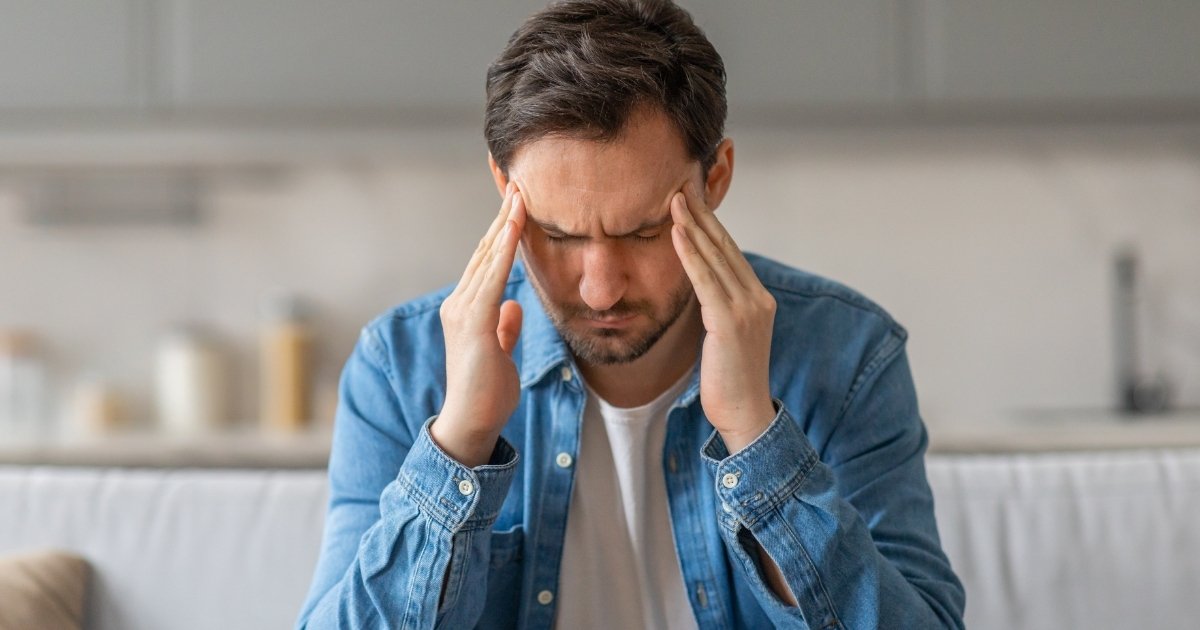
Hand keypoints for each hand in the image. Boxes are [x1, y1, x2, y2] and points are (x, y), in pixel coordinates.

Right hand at [432, 183, 525, 466]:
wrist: (471, 423)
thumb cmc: (486, 393)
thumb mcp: (501, 352)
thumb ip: (505, 327)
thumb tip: (514, 306)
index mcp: (467, 309)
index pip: (487, 262)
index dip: (501, 233)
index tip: (517, 205)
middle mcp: (459, 304)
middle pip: (484, 251)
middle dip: (502, 217)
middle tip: (518, 184)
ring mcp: (463, 312)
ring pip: (486, 258)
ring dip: (504, 225)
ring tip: (519, 195)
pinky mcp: (473, 324)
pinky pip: (491, 279)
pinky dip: (503, 252)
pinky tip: (514, 229)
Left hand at [670, 181, 776, 453]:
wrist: (746, 416)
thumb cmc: (729, 382)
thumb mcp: (725, 337)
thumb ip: (717, 309)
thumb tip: (699, 289)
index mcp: (758, 299)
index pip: (731, 253)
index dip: (710, 225)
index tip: (691, 201)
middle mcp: (758, 298)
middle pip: (726, 246)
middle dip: (703, 215)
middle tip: (681, 185)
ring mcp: (748, 308)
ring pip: (716, 257)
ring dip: (693, 225)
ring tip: (674, 199)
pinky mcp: (731, 321)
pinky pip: (706, 279)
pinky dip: (691, 253)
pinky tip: (677, 232)